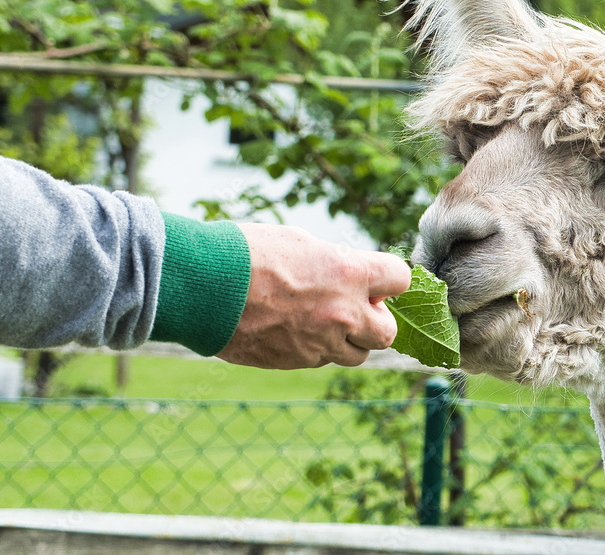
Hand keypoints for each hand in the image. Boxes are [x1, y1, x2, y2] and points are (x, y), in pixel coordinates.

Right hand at [215, 224, 410, 368]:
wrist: (203, 287)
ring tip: (322, 320)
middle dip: (375, 320)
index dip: (389, 279)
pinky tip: (293, 329)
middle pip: (387, 332)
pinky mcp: (296, 362)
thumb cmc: (249, 253)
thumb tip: (352, 275)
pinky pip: (321, 360)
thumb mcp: (302, 243)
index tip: (375, 279)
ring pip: (357, 354)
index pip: (400, 279)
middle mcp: (343, 313)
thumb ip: (337, 263)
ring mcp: (320, 342)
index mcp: (349, 274)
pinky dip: (316, 348)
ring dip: (349, 339)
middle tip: (354, 306)